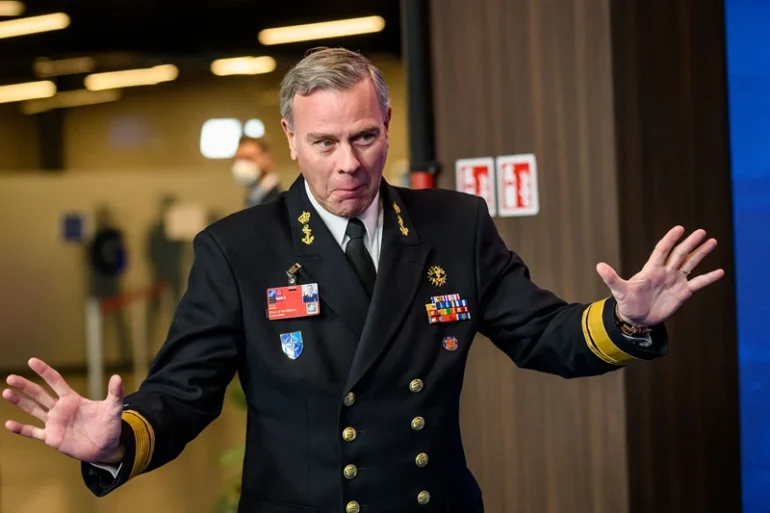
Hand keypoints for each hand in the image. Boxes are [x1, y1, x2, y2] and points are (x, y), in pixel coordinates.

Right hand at [3, 358, 124, 463]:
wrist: (106, 447)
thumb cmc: (109, 425)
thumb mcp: (113, 408)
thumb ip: (115, 393)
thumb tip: (118, 377)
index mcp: (72, 399)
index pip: (55, 381)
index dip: (44, 371)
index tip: (32, 361)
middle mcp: (60, 409)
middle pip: (39, 394)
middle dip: (26, 385)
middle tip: (11, 377)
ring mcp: (54, 423)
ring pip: (33, 410)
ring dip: (20, 402)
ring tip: (6, 392)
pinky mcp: (52, 437)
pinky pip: (33, 432)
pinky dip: (21, 429)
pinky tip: (9, 423)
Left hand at [595, 226, 723, 326]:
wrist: (637, 318)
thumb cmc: (627, 303)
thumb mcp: (619, 291)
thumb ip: (611, 278)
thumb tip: (599, 266)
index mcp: (651, 269)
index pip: (662, 250)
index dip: (670, 239)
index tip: (680, 228)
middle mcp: (665, 272)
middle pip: (679, 254)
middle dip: (690, 243)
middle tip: (701, 232)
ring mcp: (675, 281)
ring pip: (690, 264)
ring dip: (700, 254)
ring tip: (712, 242)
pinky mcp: (682, 293)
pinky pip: (698, 283)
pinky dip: (708, 278)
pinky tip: (720, 272)